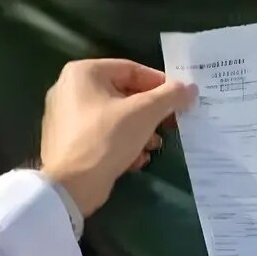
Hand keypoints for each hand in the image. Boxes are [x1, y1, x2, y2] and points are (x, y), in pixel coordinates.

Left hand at [39, 59, 195, 217]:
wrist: (70, 186)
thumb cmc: (107, 138)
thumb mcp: (145, 112)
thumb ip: (170, 96)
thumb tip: (190, 88)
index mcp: (84, 73)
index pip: (132, 70)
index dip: (161, 84)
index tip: (179, 99)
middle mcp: (70, 89)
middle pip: (124, 94)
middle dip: (151, 112)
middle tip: (171, 124)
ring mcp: (66, 117)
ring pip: (115, 116)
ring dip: (140, 130)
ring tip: (154, 145)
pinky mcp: (68, 141)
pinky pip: (102, 134)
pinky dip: (122, 143)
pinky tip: (137, 159)